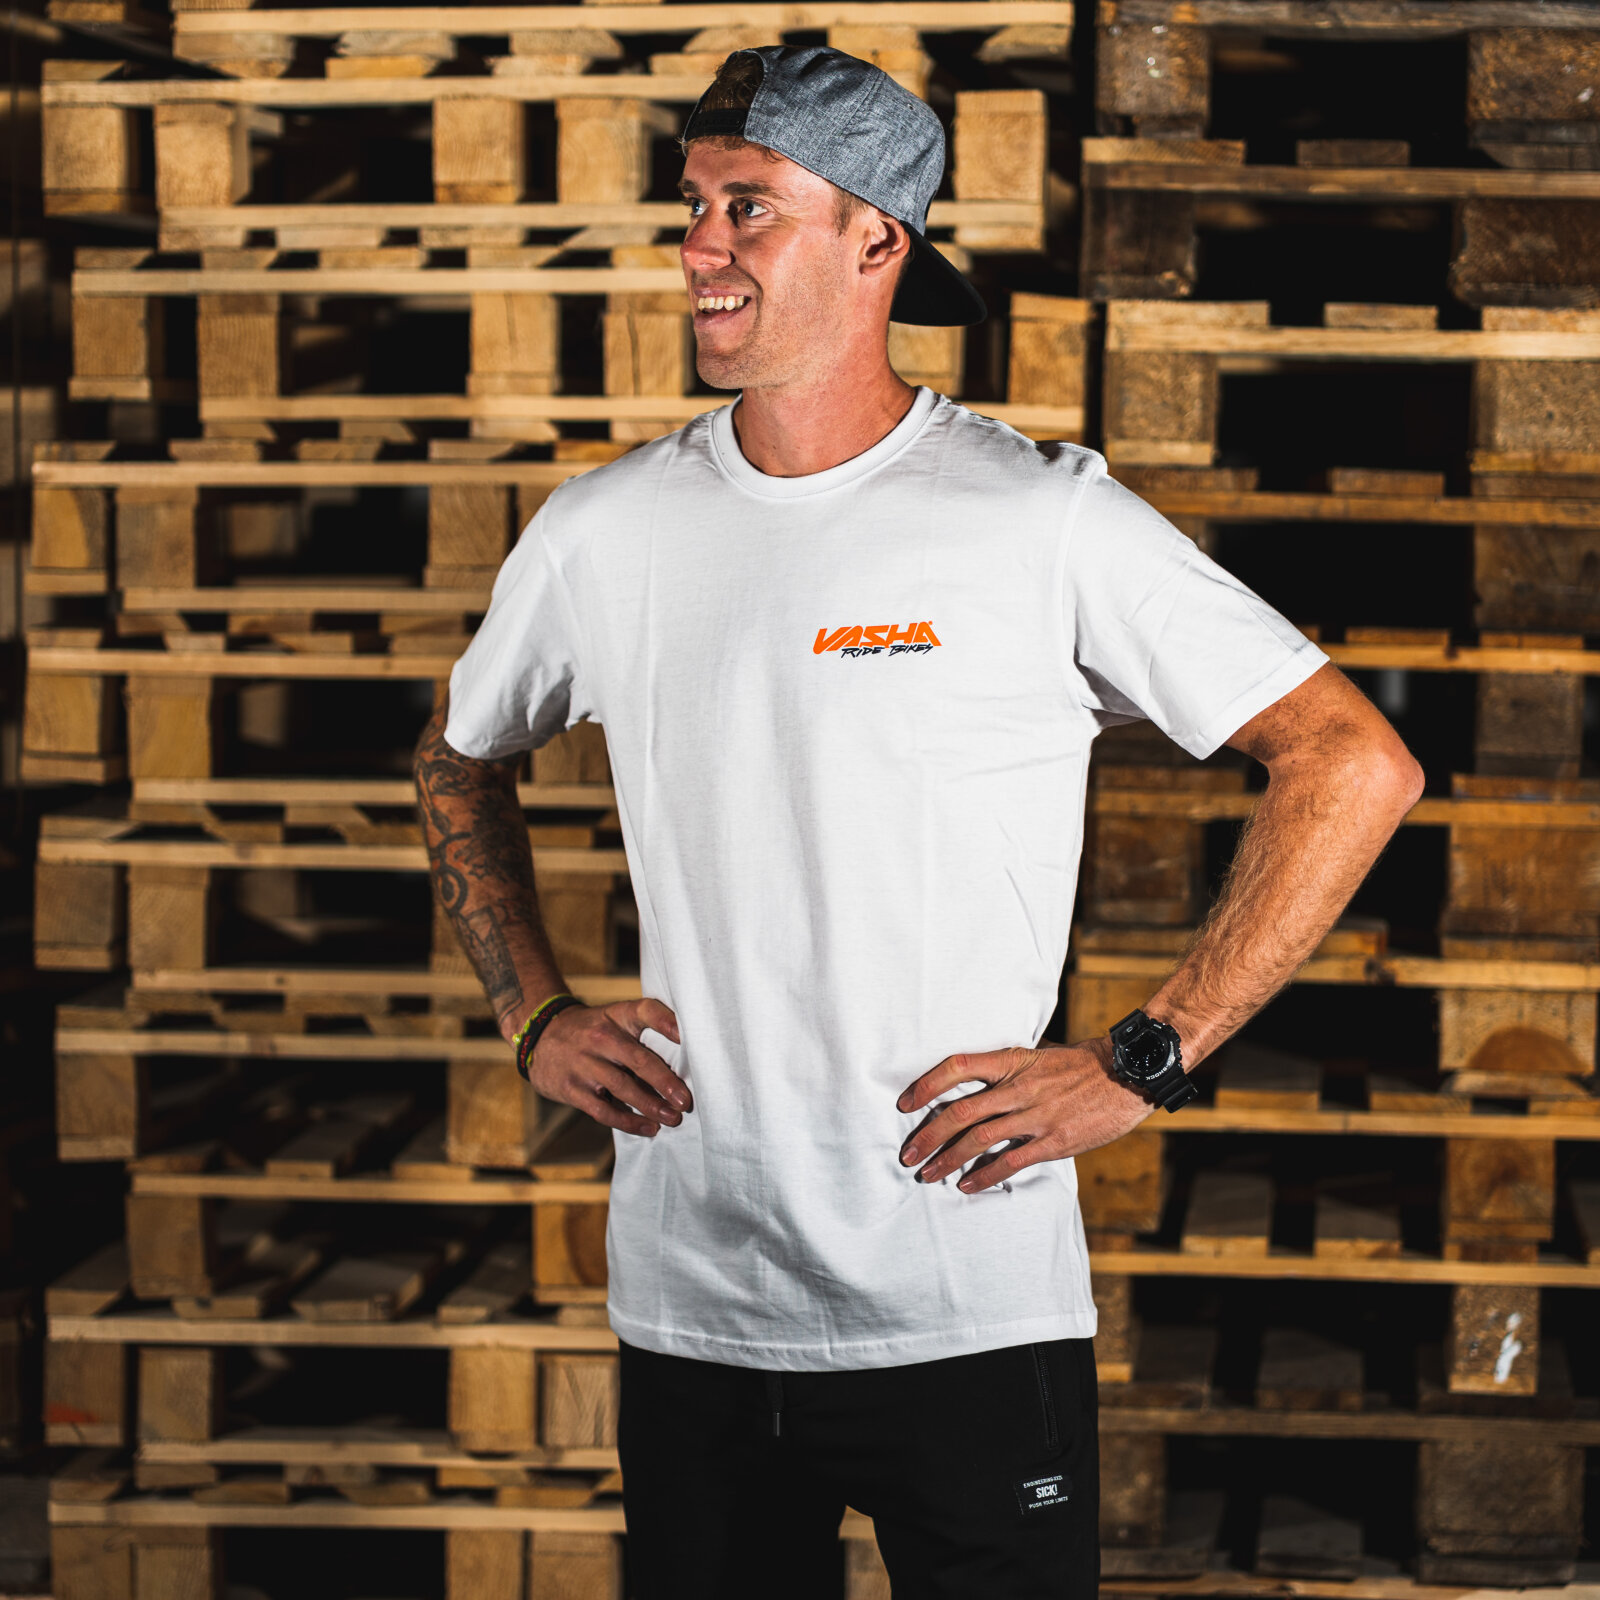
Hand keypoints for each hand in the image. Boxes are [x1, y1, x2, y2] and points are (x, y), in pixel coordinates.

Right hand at [525, 997, 690, 1137]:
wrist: (540, 1036)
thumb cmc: (592, 1031)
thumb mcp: (614, 1018)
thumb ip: (643, 1031)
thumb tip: (686, 1060)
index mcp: (616, 1016)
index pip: (645, 1011)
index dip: (666, 1021)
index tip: (686, 1036)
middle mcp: (600, 1037)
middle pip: (638, 1058)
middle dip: (665, 1082)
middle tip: (685, 1101)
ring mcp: (583, 1063)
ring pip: (622, 1087)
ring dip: (651, 1105)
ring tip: (673, 1118)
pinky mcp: (571, 1088)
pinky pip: (603, 1110)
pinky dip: (628, 1122)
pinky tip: (649, 1128)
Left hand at [896, 1036, 1153, 1192]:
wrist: (1128, 1075)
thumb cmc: (1082, 1064)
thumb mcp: (1040, 1055)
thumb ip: (1010, 1068)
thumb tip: (981, 1079)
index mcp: (1011, 1061)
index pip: (957, 1066)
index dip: (926, 1084)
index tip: (905, 1102)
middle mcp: (1018, 1087)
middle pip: (960, 1112)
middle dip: (928, 1136)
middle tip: (907, 1154)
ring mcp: (1036, 1115)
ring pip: (979, 1139)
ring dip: (948, 1160)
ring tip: (928, 1174)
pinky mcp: (1055, 1141)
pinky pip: (1010, 1161)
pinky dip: (984, 1175)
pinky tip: (967, 1185)